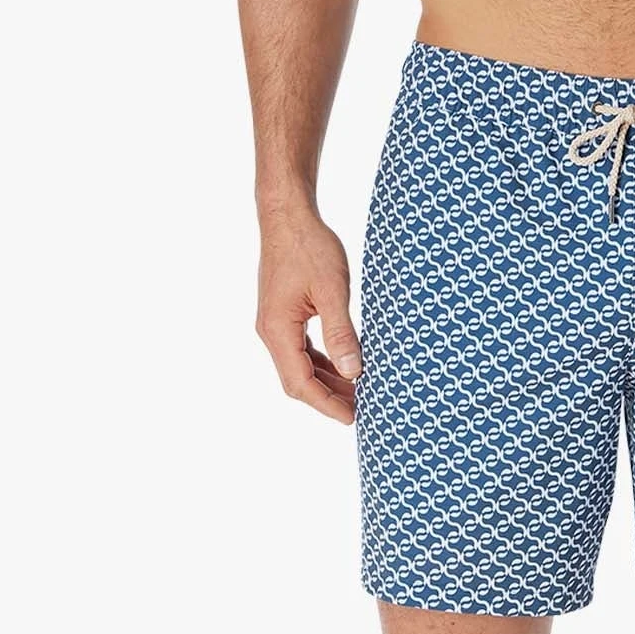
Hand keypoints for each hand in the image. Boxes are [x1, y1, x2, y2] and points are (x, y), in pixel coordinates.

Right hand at [255, 209, 360, 424]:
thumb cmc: (308, 246)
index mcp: (278, 330)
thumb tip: (354, 372)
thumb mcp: (331, 290)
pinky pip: (303, 351)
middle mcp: (271, 332)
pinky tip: (345, 368)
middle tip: (363, 410)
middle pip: (298, 381)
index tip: (353, 418)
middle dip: (329, 398)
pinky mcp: (284, 316)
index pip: (301, 383)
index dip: (327, 405)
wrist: (288, 214)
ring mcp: (276, 325)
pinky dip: (324, 364)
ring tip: (359, 392)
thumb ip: (342, 333)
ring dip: (328, 383)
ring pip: (301, 368)